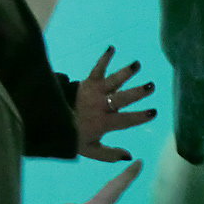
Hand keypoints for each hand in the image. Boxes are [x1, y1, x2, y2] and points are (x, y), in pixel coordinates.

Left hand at [76, 46, 156, 161]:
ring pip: (112, 82)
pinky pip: (97, 69)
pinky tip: (112, 47)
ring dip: (125, 72)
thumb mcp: (90, 150)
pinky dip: (104, 58)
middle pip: (121, 99)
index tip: (154, 112)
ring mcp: (94, 92)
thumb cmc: (74, 134)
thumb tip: (130, 156)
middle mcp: (101, 106)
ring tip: (137, 64)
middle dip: (137, 92)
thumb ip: (109, 154)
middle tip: (151, 86)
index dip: (139, 116)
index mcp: (104, 123)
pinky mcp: (87, 82)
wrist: (50, 119)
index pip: (125, 120)